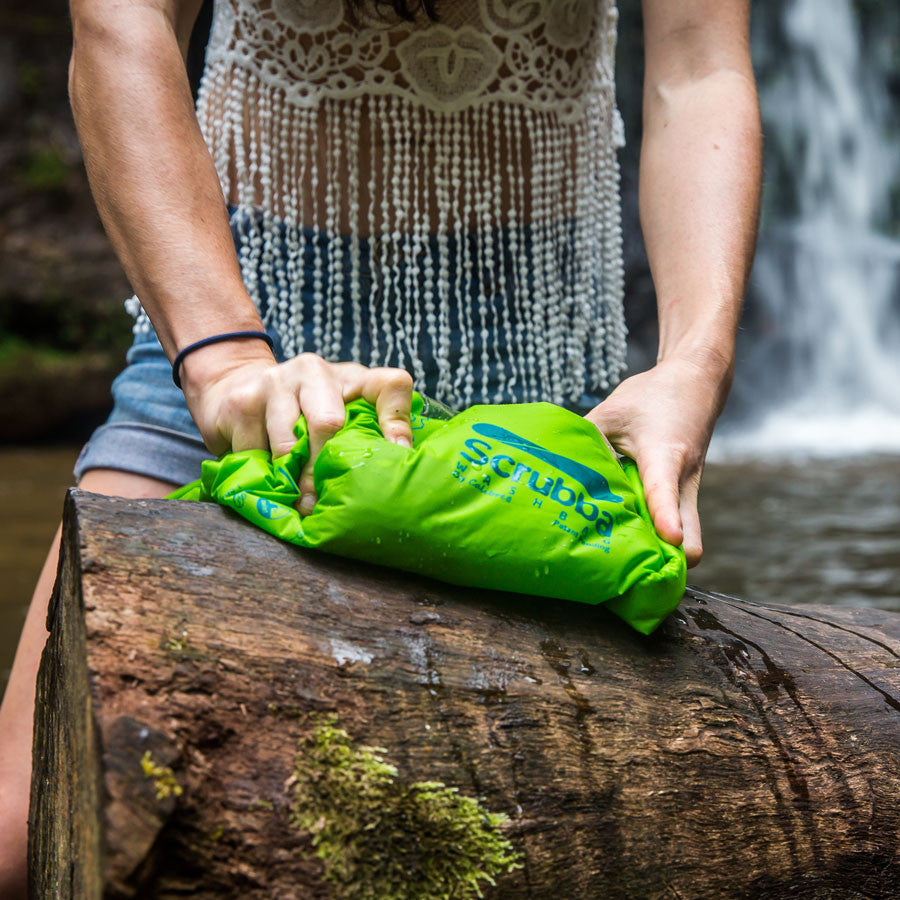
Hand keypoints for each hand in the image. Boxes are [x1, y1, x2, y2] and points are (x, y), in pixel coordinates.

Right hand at [180, 341, 413, 515]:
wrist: (232, 385)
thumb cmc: (299, 411)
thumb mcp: (336, 415)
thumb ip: (364, 435)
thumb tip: (391, 470)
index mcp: (351, 376)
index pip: (390, 385)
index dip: (398, 422)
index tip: (396, 456)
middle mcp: (314, 371)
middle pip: (329, 423)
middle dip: (325, 470)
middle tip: (324, 502)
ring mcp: (276, 382)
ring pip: (288, 447)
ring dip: (291, 481)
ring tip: (297, 501)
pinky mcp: (241, 401)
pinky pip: (254, 453)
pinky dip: (260, 475)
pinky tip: (264, 479)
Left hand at [583, 356, 731, 567]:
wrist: (696, 383)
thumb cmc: (652, 397)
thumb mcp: (612, 411)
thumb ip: (586, 441)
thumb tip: (557, 472)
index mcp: (664, 454)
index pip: (665, 489)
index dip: (666, 517)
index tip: (668, 539)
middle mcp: (683, 480)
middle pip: (690, 538)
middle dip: (667, 563)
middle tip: (630, 574)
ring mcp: (689, 493)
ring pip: (686, 539)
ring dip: (662, 555)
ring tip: (622, 563)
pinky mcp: (686, 497)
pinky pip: (677, 527)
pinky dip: (659, 538)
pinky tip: (628, 537)